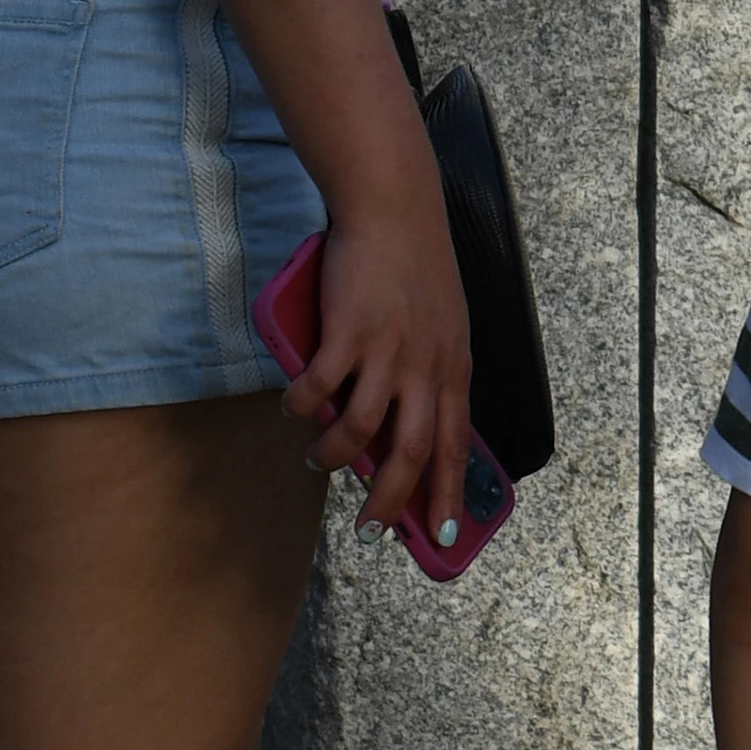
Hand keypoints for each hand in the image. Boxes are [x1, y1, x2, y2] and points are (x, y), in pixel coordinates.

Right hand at [288, 202, 478, 541]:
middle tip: (369, 531)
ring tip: (318, 460)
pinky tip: (293, 410)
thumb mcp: (443, 328)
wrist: (395, 211)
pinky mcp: (347, 333)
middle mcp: (425, 368)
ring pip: (359, 429)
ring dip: (334, 455)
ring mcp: (386, 352)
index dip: (449, 496)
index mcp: (453, 369)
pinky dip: (302, 407)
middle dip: (390, 502)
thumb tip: (405, 425)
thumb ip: (430, 374)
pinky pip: (319, 388)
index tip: (446, 538)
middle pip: (411, 454)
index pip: (456, 447)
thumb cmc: (415, 270)